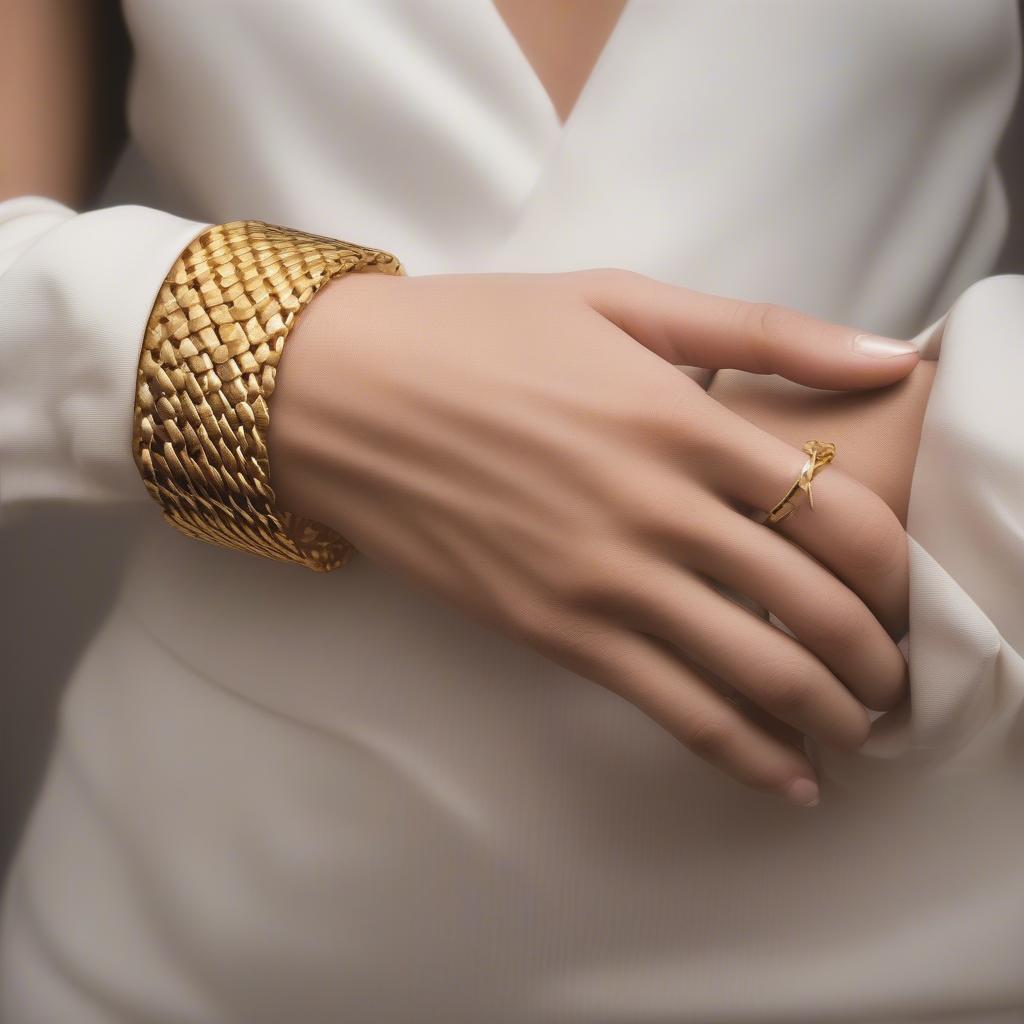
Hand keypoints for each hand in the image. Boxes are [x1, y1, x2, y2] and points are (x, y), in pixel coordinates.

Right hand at [269, 268, 918, 806]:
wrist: (342, 395)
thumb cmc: (475, 335)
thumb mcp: (618, 298)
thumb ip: (761, 331)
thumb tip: (890, 355)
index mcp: (683, 417)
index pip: (839, 514)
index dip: (895, 572)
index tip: (905, 595)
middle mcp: (655, 506)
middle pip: (811, 605)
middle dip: (874, 658)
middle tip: (895, 679)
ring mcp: (599, 577)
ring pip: (752, 671)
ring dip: (826, 715)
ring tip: (857, 733)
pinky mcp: (548, 630)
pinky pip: (668, 706)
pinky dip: (740, 752)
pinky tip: (783, 776)